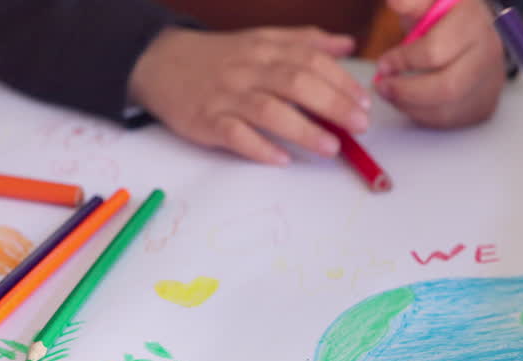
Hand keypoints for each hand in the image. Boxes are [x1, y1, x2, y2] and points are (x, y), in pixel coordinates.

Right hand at [128, 26, 369, 164]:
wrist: (158, 62)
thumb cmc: (221, 56)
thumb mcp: (262, 40)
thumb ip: (305, 42)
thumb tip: (347, 44)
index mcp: (266, 49)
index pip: (310, 60)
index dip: (340, 81)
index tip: (364, 101)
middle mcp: (248, 70)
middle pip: (295, 83)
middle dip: (332, 104)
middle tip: (359, 125)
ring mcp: (226, 96)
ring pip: (268, 110)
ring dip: (303, 129)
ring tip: (331, 147)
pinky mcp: (207, 121)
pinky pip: (234, 135)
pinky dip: (259, 147)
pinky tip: (282, 159)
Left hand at [373, 0, 506, 127]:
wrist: (474, 33)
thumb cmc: (443, 16)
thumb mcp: (427, 1)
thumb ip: (411, 1)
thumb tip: (396, 3)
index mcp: (473, 21)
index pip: (436, 51)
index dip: (404, 61)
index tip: (384, 63)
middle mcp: (489, 52)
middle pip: (447, 88)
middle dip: (407, 92)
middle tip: (383, 87)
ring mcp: (491, 83)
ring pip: (448, 109)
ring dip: (411, 106)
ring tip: (392, 94)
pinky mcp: (485, 105)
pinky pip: (451, 120)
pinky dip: (423, 115)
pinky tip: (410, 102)